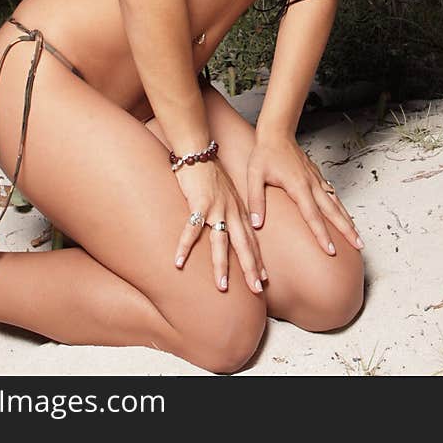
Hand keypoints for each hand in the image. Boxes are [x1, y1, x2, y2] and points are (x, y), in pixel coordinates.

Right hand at [172, 157, 265, 295]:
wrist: (199, 153)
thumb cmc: (210, 174)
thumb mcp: (227, 194)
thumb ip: (229, 211)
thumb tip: (227, 227)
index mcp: (238, 211)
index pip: (251, 240)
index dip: (257, 260)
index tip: (264, 280)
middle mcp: (231, 211)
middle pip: (243, 245)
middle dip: (251, 268)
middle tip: (256, 290)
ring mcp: (217, 208)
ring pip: (221, 242)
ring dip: (221, 266)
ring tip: (222, 287)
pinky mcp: (200, 204)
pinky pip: (191, 230)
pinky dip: (185, 247)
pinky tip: (178, 262)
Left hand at [246, 134, 363, 254]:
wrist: (277, 132)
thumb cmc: (265, 153)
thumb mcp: (254, 176)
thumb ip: (256, 200)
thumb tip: (256, 224)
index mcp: (298, 186)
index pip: (312, 216)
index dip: (322, 235)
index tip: (331, 251)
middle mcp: (311, 184)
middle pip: (333, 211)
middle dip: (347, 230)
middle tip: (359, 246)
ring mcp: (316, 179)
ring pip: (336, 203)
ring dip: (347, 220)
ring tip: (357, 236)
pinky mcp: (316, 176)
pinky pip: (332, 194)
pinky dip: (341, 207)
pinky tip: (344, 216)